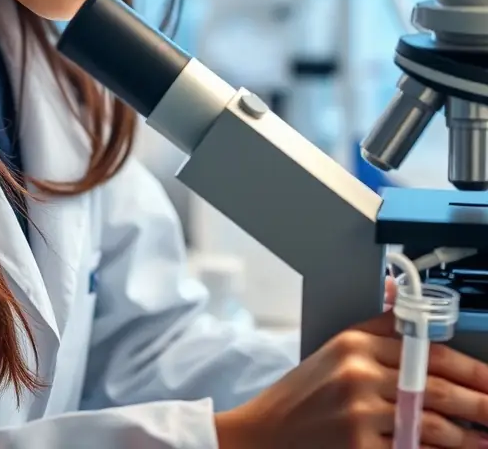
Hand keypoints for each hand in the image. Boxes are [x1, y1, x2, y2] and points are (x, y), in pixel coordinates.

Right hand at [215, 308, 487, 448]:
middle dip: (479, 404)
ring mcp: (360, 415)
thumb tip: (402, 296)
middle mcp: (359, 375)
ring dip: (466, 437)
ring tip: (485, 439)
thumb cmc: (302, 396)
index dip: (468, 369)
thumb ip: (376, 328)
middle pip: (435, 388)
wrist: (264, 435)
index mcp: (355, 343)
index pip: (425, 352)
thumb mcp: (334, 350)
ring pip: (431, 425)